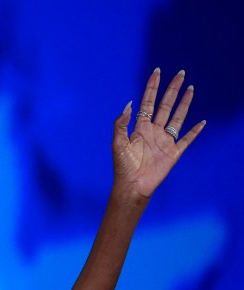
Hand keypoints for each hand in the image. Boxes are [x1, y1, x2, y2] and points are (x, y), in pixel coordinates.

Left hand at [112, 68, 204, 199]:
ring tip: (191, 89)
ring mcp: (165, 141)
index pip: (148, 103)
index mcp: (140, 128)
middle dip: (172, 90)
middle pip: (165, 106)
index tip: (157, 73)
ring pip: (177, 117)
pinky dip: (195, 131)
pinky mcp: (174, 153)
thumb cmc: (122, 166)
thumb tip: (129, 104)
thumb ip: (121, 123)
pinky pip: (187, 139)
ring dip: (184, 103)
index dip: (152, 88)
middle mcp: (154, 131)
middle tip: (180, 74)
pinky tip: (202, 122)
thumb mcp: (117, 143)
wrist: (132, 186)